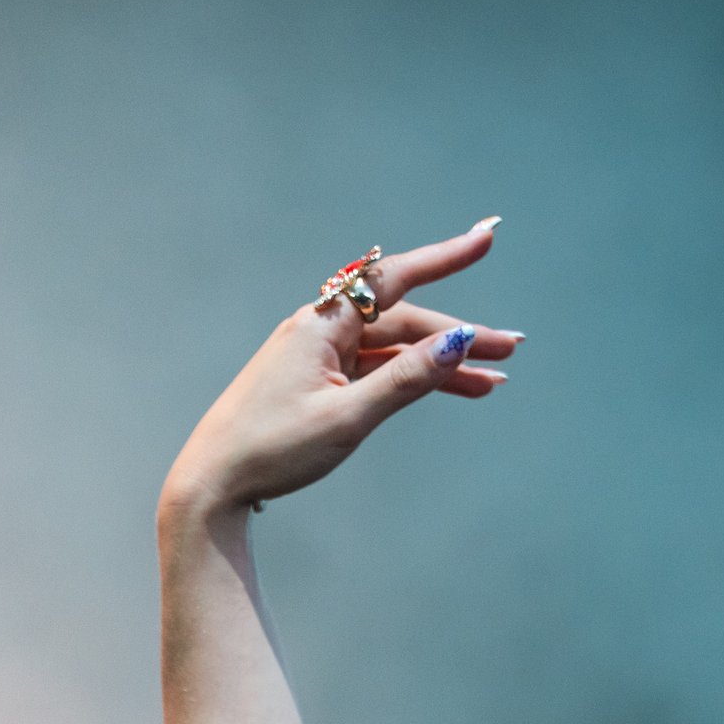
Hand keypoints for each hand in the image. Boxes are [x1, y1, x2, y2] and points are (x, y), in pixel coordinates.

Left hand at [161, 219, 519, 519]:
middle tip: (511, 349)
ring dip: (440, 363)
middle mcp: (320, 331)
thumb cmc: (271, 451)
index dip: (447, 258)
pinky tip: (446, 389)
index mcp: (322, 326)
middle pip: (403, 321)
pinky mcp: (314, 384)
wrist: (212, 486)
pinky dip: (409, 379)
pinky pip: (374, 371)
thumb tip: (457, 342)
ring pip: (393, 350)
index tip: (487, 236)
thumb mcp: (348, 418)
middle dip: (458, 335)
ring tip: (493, 381)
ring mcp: (317, 357)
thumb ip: (406, 379)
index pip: (397, 279)